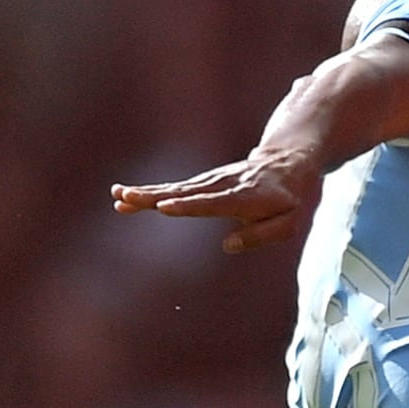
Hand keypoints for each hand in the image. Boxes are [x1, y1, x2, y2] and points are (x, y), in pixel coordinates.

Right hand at [111, 146, 325, 254]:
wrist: (287, 162)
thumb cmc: (289, 199)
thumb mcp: (289, 222)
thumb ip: (263, 235)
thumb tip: (228, 245)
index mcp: (245, 197)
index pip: (213, 203)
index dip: (189, 205)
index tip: (164, 207)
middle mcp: (223, 186)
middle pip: (185, 192)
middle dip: (155, 196)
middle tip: (127, 198)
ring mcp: (210, 181)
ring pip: (175, 188)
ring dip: (146, 193)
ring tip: (119, 197)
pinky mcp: (202, 182)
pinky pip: (173, 187)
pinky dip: (150, 191)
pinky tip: (124, 195)